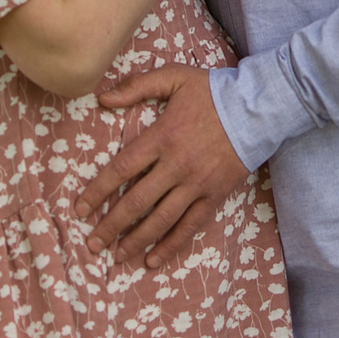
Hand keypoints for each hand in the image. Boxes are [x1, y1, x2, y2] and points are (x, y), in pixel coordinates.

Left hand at [78, 65, 251, 268]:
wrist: (258, 108)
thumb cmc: (213, 91)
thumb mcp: (174, 77)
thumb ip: (137, 86)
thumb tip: (101, 97)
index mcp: (162, 136)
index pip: (122, 169)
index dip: (98, 191)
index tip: (80, 209)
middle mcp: (177, 165)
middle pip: (137, 201)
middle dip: (111, 225)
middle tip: (92, 243)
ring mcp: (197, 184)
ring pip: (162, 219)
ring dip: (136, 240)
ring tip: (116, 257)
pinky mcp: (215, 195)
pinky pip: (190, 226)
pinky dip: (171, 246)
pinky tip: (153, 261)